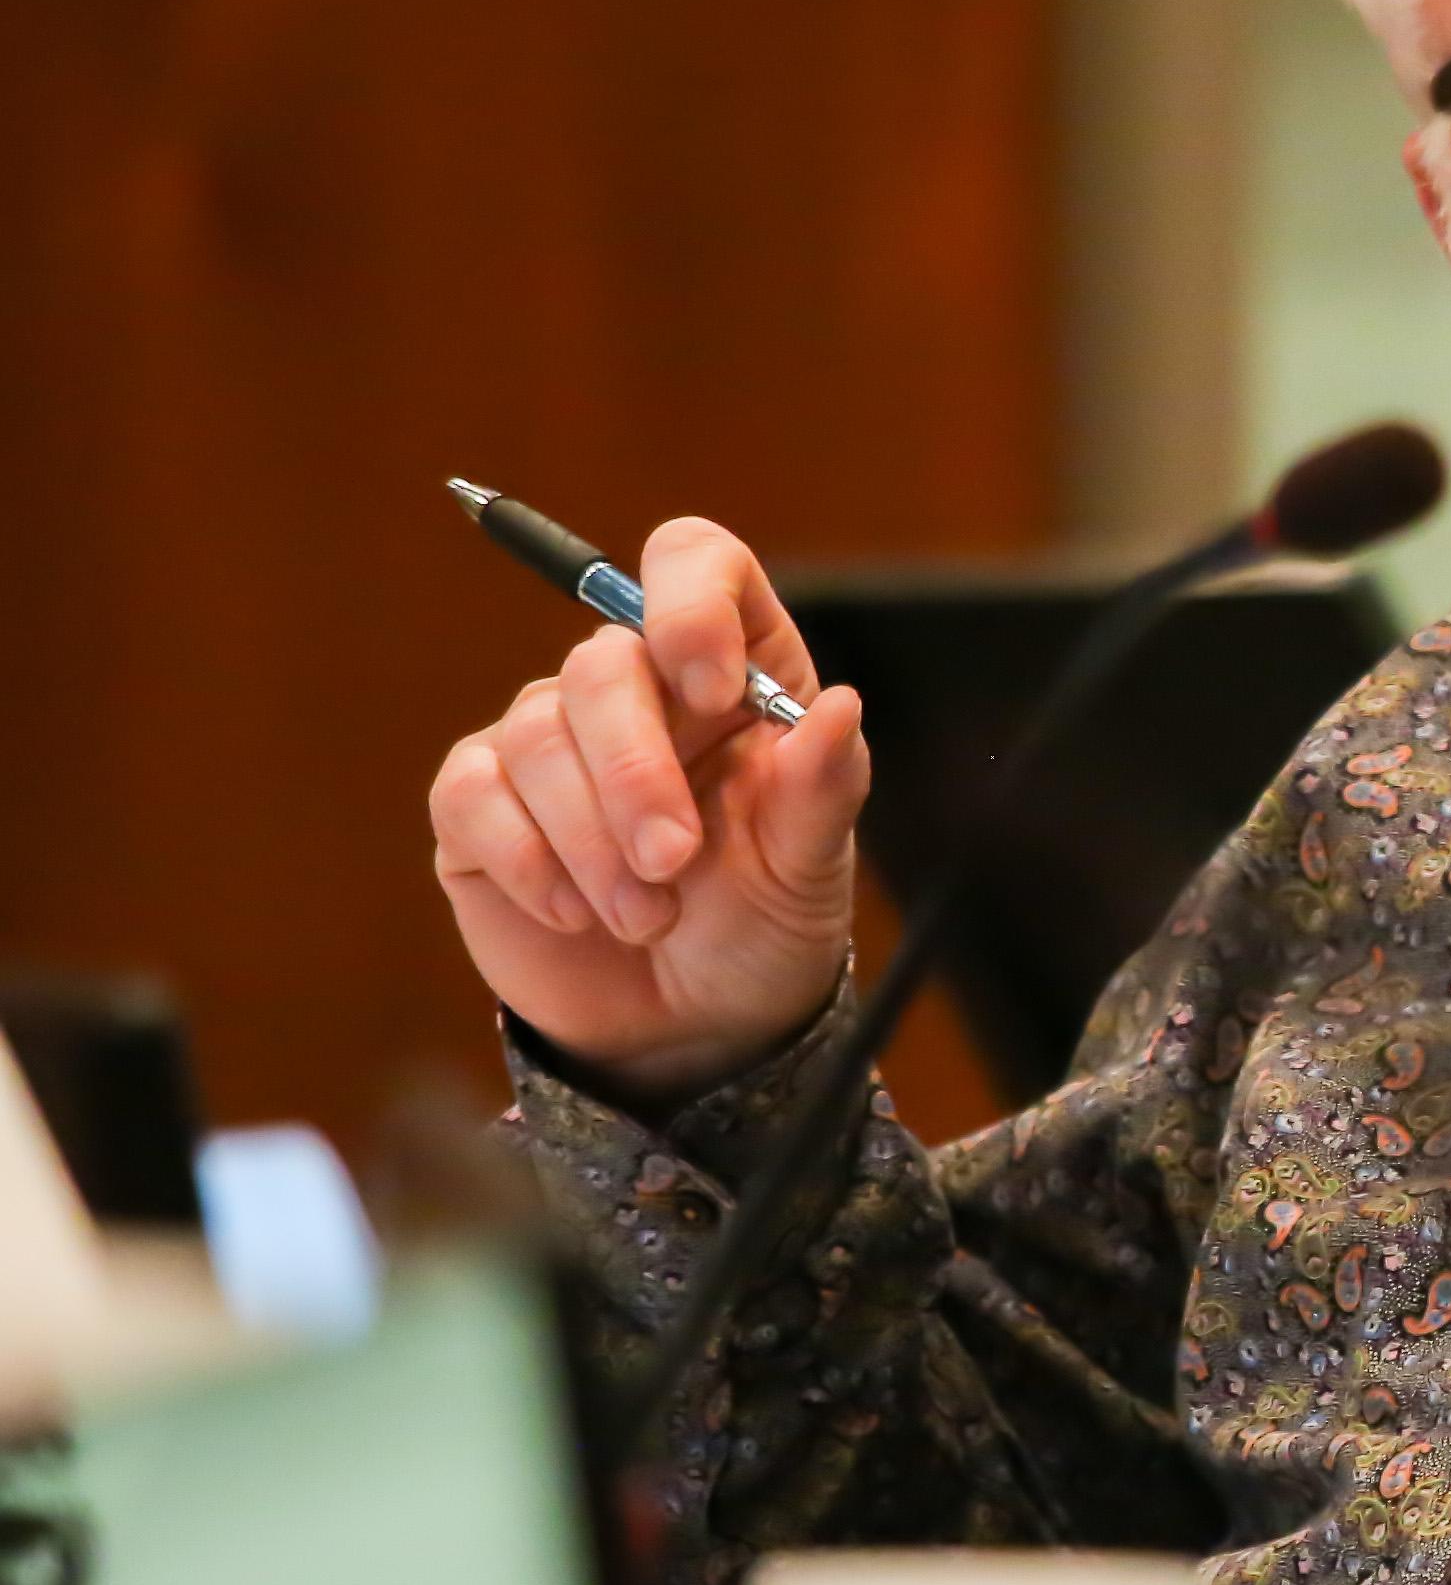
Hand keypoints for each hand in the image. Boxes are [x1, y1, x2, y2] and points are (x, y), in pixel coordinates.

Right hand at [426, 516, 864, 1104]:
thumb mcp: (810, 865)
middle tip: (674, 861)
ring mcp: (549, 740)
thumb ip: (824, 785)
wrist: (694, 1021)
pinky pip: (475, 795)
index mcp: (731, 671)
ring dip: (592, 839)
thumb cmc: (763, 922)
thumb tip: (840, 704)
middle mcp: (635, 688)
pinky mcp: (481, 804)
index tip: (714, 690)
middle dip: (636, 773)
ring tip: (647, 917)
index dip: (692, 604)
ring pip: (537, 736)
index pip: (693, 563)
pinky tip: (576, 913)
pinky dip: (528, 860)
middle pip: (602, 663)